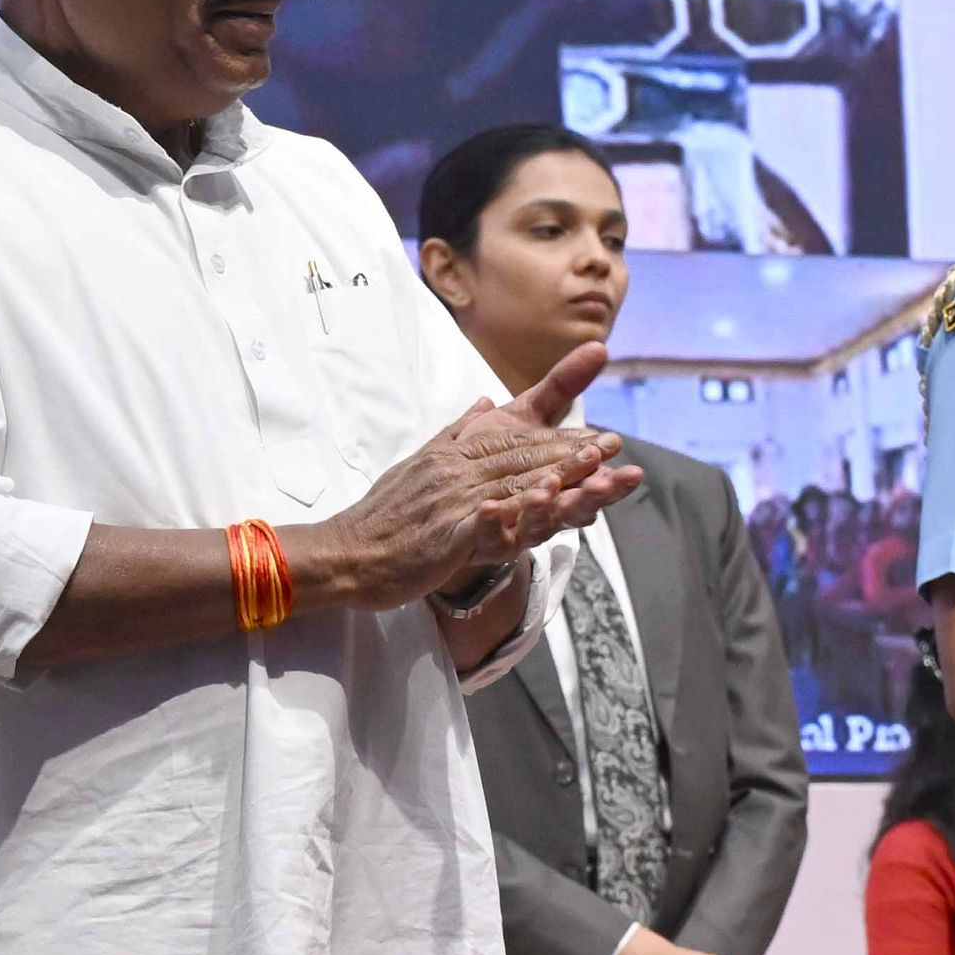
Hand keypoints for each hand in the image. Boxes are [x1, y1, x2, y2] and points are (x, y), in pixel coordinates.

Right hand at [299, 343, 636, 613]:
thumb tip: (484, 402)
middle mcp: (453, 473)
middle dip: (569, 452)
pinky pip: (484, 522)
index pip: (511, 443)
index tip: (594, 437)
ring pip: (512, 485)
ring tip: (594, 468)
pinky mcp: (444, 535)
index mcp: (451, 459)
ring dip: (556, 475)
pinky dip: (513, 512)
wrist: (343, 552)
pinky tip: (540, 505)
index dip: (556, 439)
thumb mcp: (418, 466)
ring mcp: (449, 502)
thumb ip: (455, 435)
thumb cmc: (382, 518)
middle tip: (611, 445)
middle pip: (520, 459)